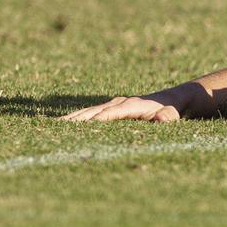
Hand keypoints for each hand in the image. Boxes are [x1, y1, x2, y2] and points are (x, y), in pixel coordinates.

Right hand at [61, 95, 182, 122]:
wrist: (172, 99)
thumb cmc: (173, 110)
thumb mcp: (174, 114)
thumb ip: (168, 117)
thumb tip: (162, 119)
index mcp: (132, 105)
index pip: (111, 113)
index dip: (97, 119)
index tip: (81, 128)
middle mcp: (119, 103)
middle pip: (93, 111)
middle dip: (77, 119)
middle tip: (57, 127)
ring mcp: (113, 105)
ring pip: (88, 112)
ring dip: (72, 119)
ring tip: (53, 125)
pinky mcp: (110, 108)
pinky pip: (91, 114)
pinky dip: (76, 119)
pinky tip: (63, 124)